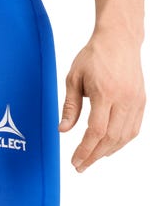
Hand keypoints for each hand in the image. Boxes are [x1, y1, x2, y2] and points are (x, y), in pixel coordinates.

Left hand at [59, 27, 145, 171]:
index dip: (85, 150)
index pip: (96, 131)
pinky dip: (121, 142)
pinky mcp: (142, 101)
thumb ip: (70, 106)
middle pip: (110, 138)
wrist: (119, 39)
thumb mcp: (73, 79)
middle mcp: (125, 99)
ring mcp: (136, 101)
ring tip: (91, 159)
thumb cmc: (94, 56)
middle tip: (80, 166)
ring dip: (107, 152)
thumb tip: (63, 130)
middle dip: (94, 156)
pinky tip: (108, 148)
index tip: (75, 161)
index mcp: (105, 93)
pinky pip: (134, 129)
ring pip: (124, 137)